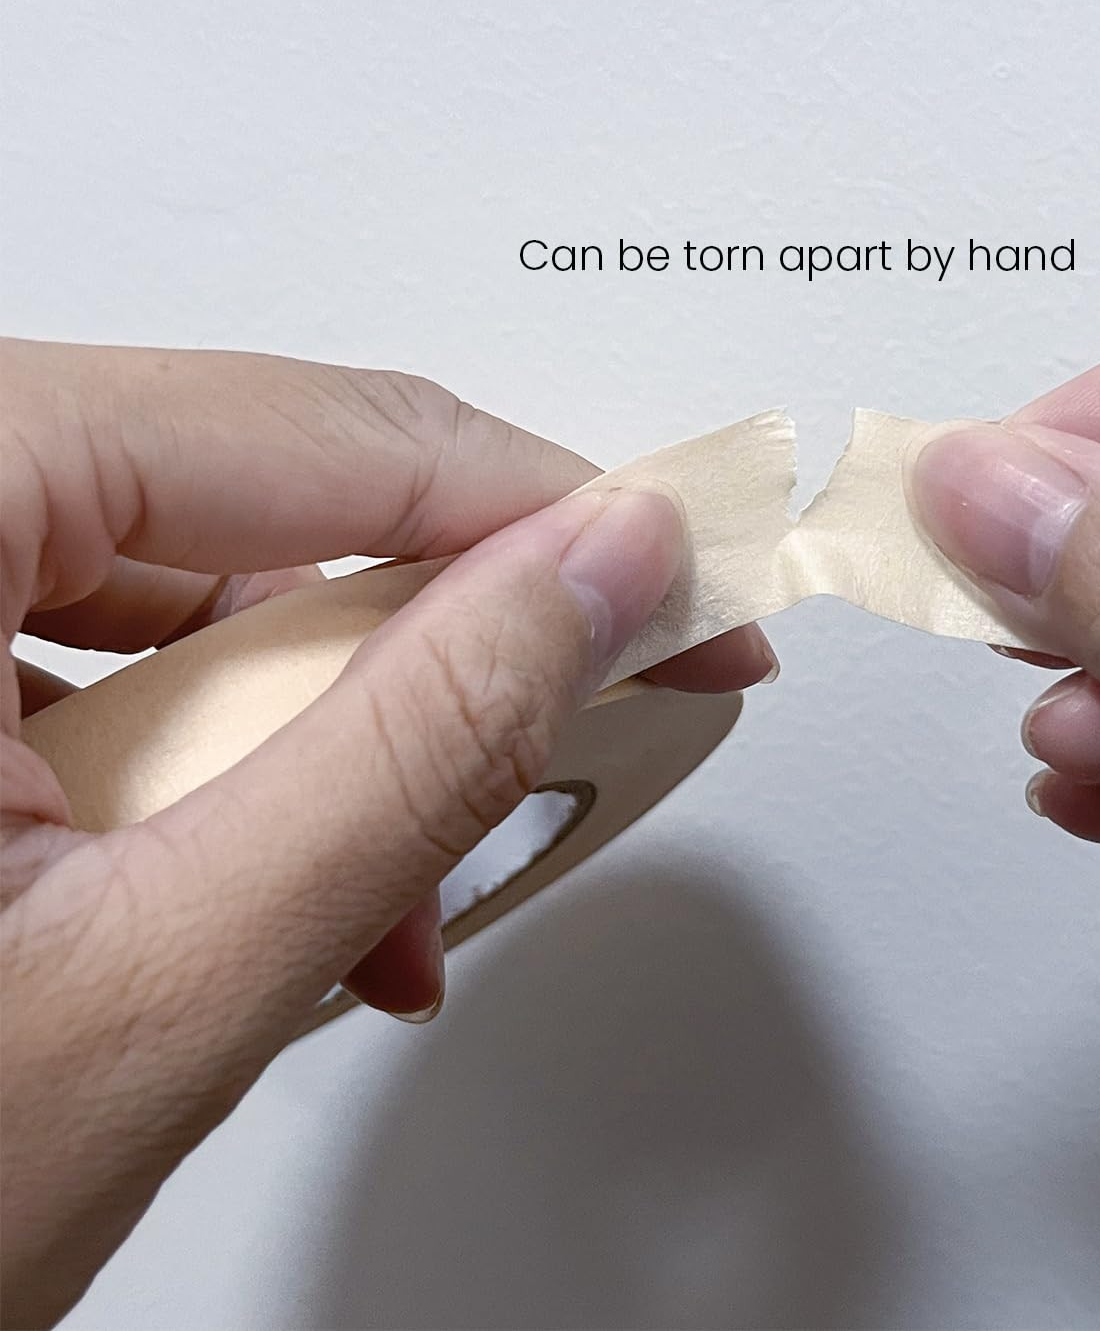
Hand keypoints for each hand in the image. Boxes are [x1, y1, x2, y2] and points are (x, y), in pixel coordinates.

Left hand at [0, 340, 774, 1326]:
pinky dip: (231, 760)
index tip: (672, 568)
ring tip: (394, 885)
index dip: (540, 504)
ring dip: (338, 733)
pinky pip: (113, 645)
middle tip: (592, 694)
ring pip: (197, 582)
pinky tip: (284, 879)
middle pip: (251, 499)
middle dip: (440, 638)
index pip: (311, 433)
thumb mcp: (159, 980)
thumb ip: (414, 748)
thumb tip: (597, 576)